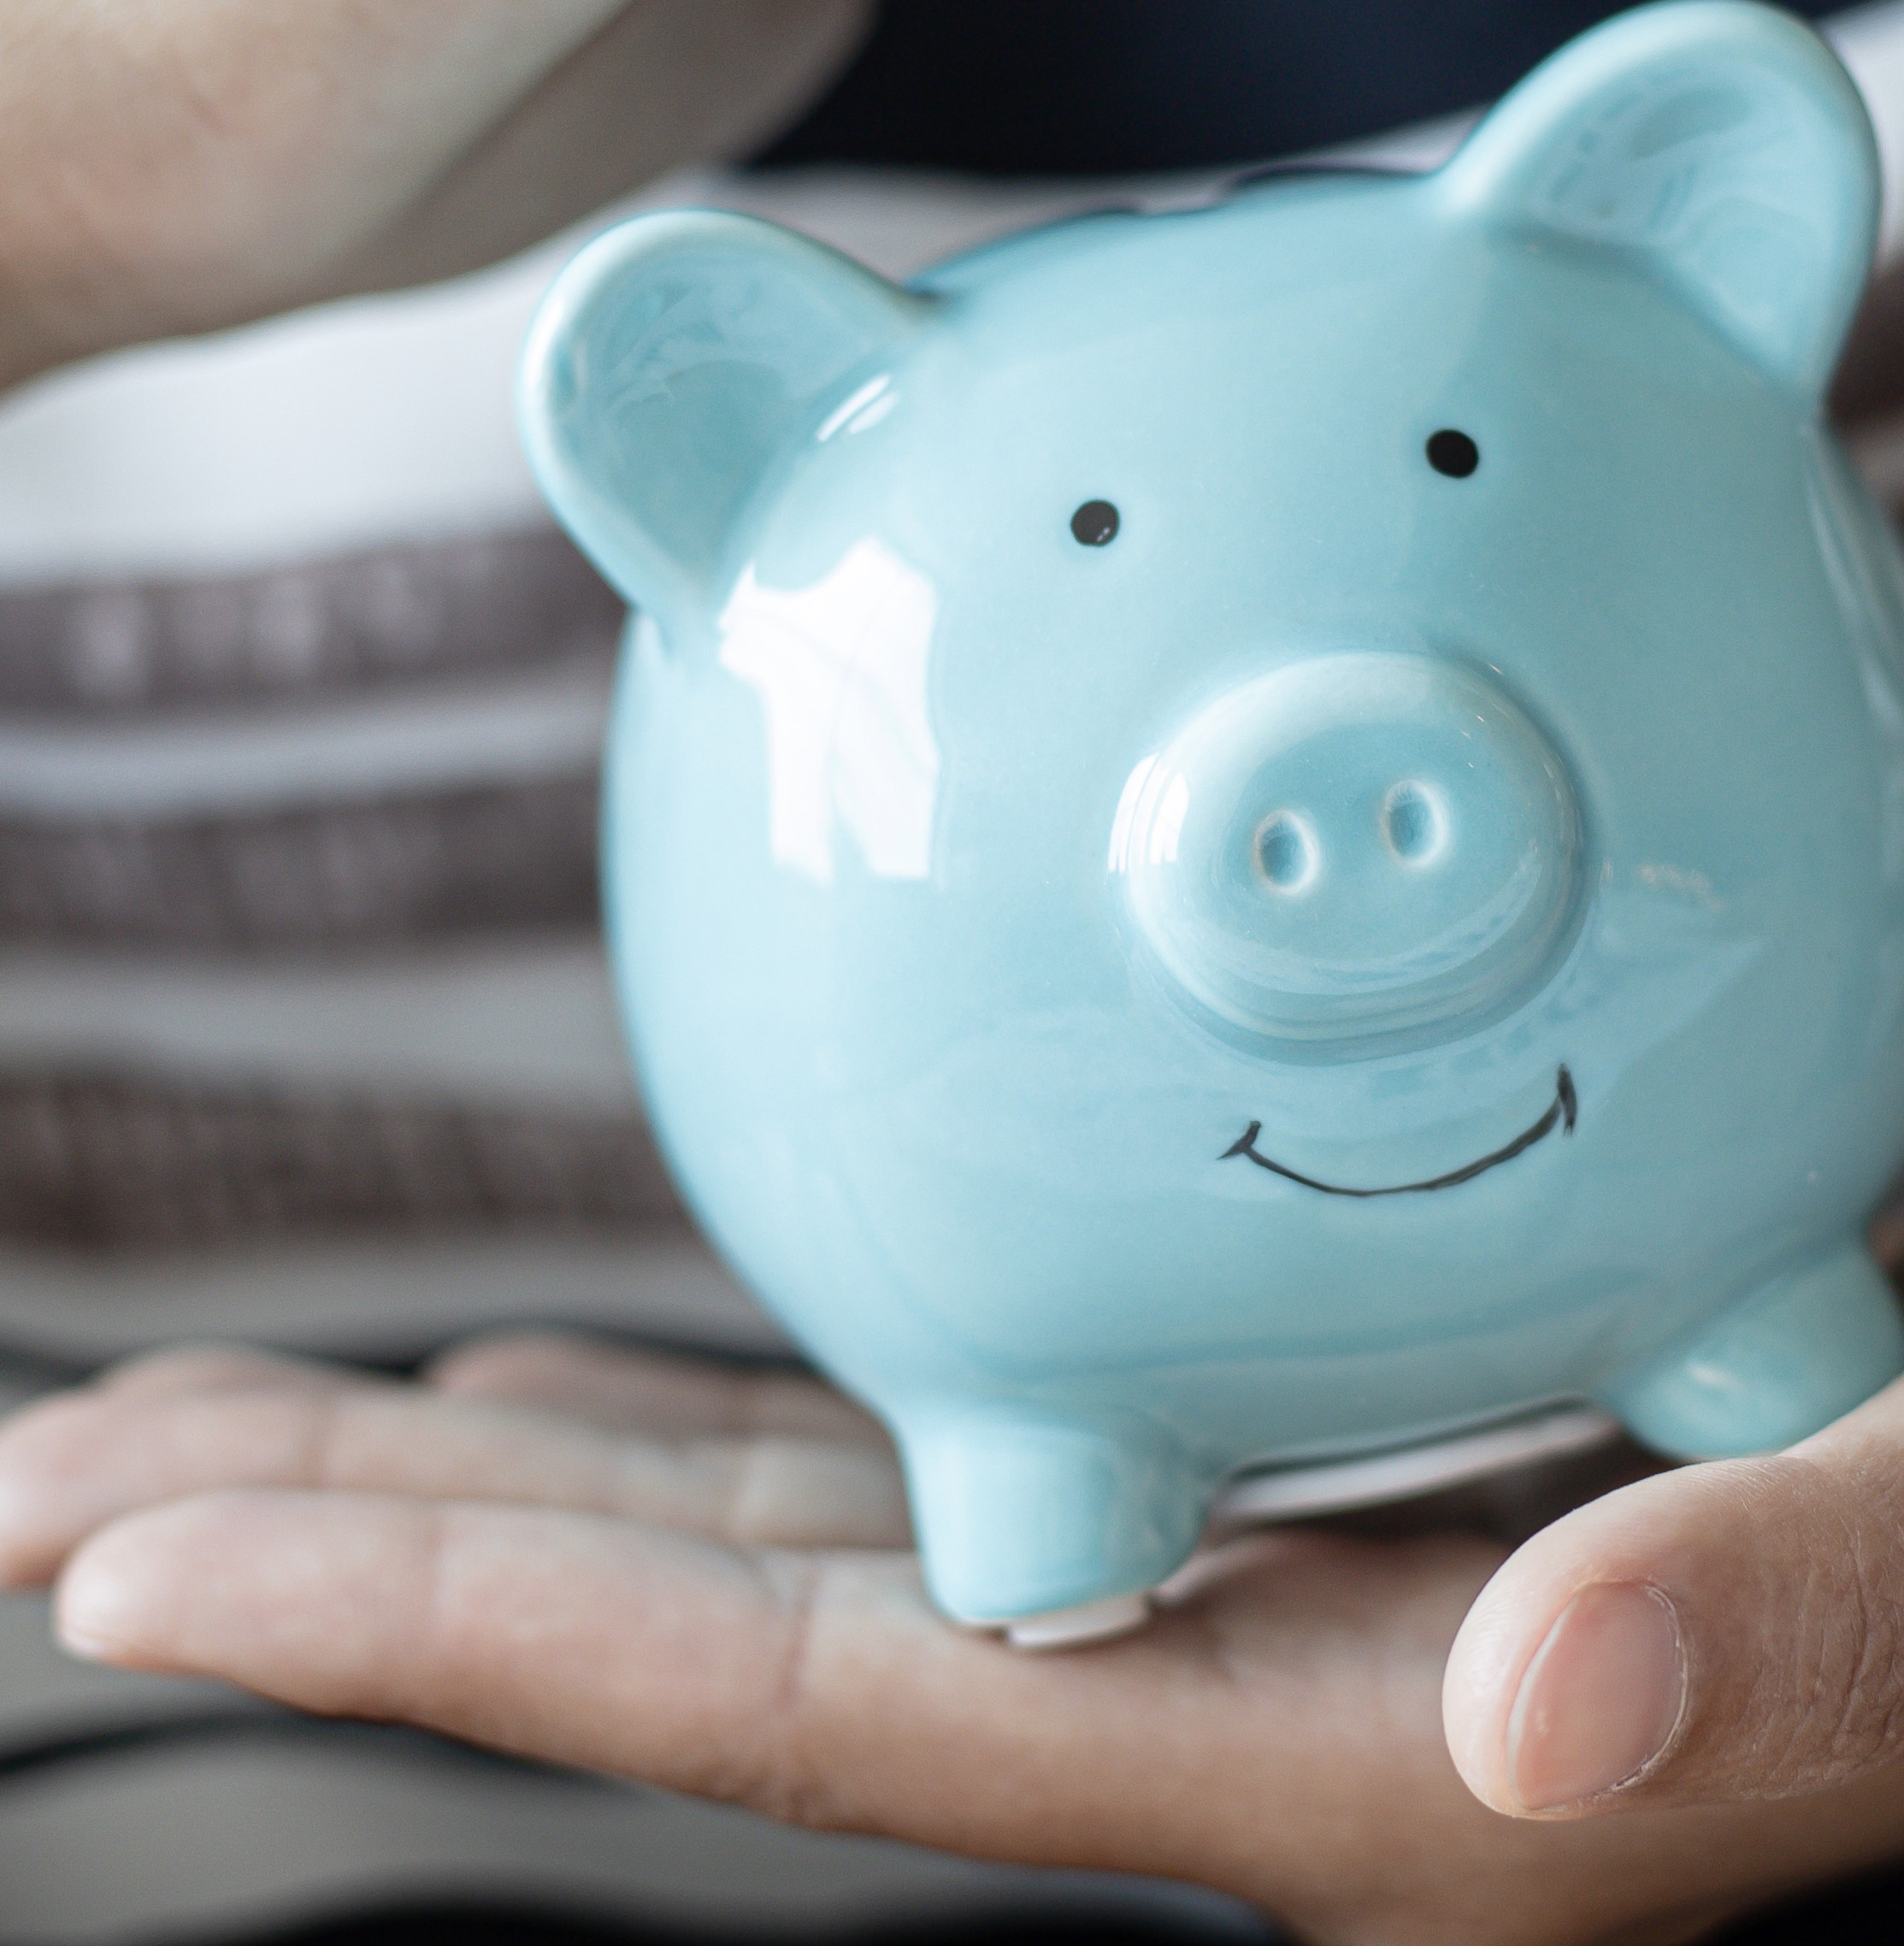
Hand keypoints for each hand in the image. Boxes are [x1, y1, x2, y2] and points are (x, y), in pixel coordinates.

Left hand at [5, 1339, 1903, 1945]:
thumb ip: (1768, 1626)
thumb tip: (1532, 1716)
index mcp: (1310, 1751)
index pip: (791, 1711)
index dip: (455, 1643)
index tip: (132, 1568)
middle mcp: (1188, 1696)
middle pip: (685, 1639)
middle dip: (354, 1563)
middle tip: (46, 1481)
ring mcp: (1172, 1600)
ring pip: (737, 1548)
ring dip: (461, 1489)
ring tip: (202, 1431)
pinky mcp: (1201, 1491)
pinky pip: (864, 1473)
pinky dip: (663, 1440)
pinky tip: (536, 1394)